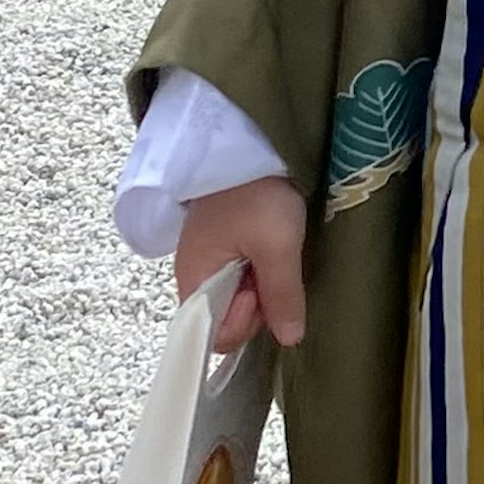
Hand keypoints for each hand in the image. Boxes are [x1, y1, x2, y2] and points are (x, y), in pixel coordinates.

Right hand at [172, 175, 306, 351]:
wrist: (251, 143)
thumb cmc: (258, 193)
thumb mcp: (278, 246)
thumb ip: (282, 297)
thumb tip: (290, 339)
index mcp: (194, 277)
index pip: (211, 333)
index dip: (242, 324)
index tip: (260, 293)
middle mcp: (194, 274)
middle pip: (224, 319)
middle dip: (255, 308)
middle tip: (273, 270)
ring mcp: (208, 260)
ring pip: (235, 299)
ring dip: (261, 290)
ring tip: (275, 257)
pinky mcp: (222, 248)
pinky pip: (239, 278)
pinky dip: (259, 274)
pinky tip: (271, 254)